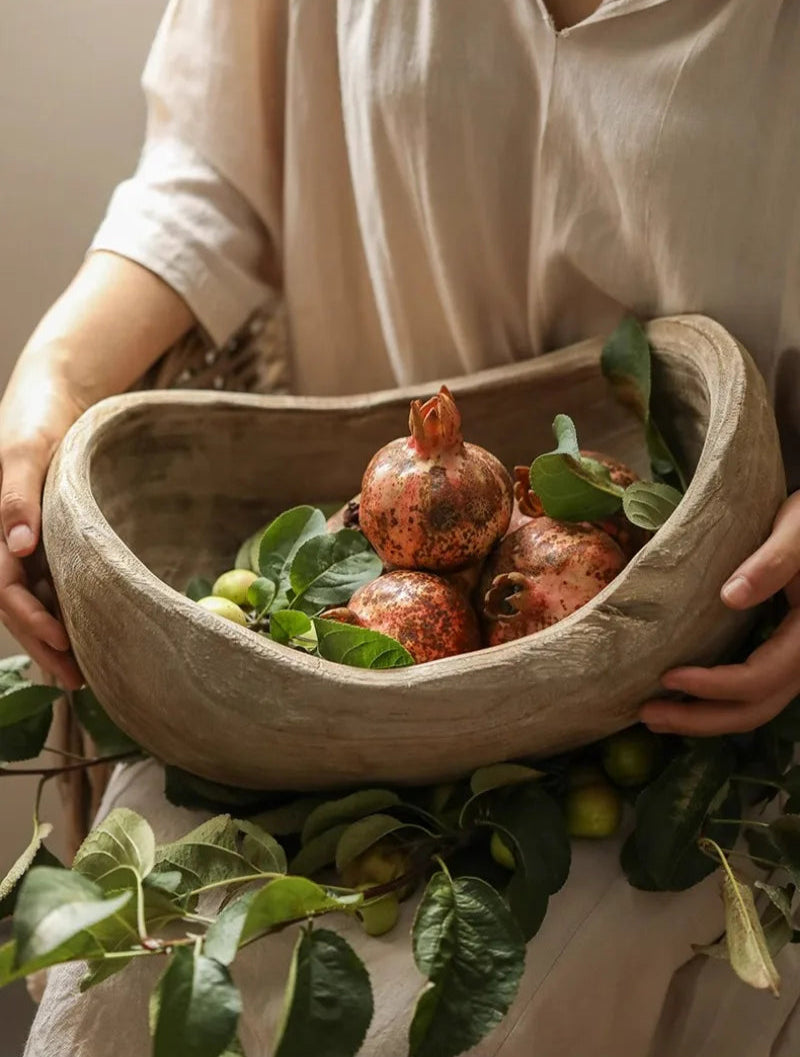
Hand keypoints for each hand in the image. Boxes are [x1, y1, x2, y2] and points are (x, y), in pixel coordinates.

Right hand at [0, 370, 83, 688]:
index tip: (65, 643)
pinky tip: (85, 635)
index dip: (32, 620)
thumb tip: (16, 547)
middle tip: (79, 681)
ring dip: (52, 638)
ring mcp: (21, 542)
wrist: (54, 397)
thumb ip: (17, 496)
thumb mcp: (27, 451)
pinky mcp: (43, 539)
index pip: (4, 588)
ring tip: (82, 673)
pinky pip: (48, 584)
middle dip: (44, 645)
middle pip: (16, 606)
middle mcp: (3, 541)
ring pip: (31, 602)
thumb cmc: (37, 420)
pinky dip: (62, 612)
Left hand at [640, 491, 799, 735]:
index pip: (761, 678)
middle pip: (755, 708)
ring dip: (706, 718)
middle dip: (701, 719)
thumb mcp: (797, 530)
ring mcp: (793, 660)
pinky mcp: (779, 653)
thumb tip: (731, 595)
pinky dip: (716, 701)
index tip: (668, 677)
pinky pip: (752, 691)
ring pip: (755, 708)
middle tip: (647, 714)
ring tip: (655, 716)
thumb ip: (773, 561)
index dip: (716, 686)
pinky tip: (681, 696)